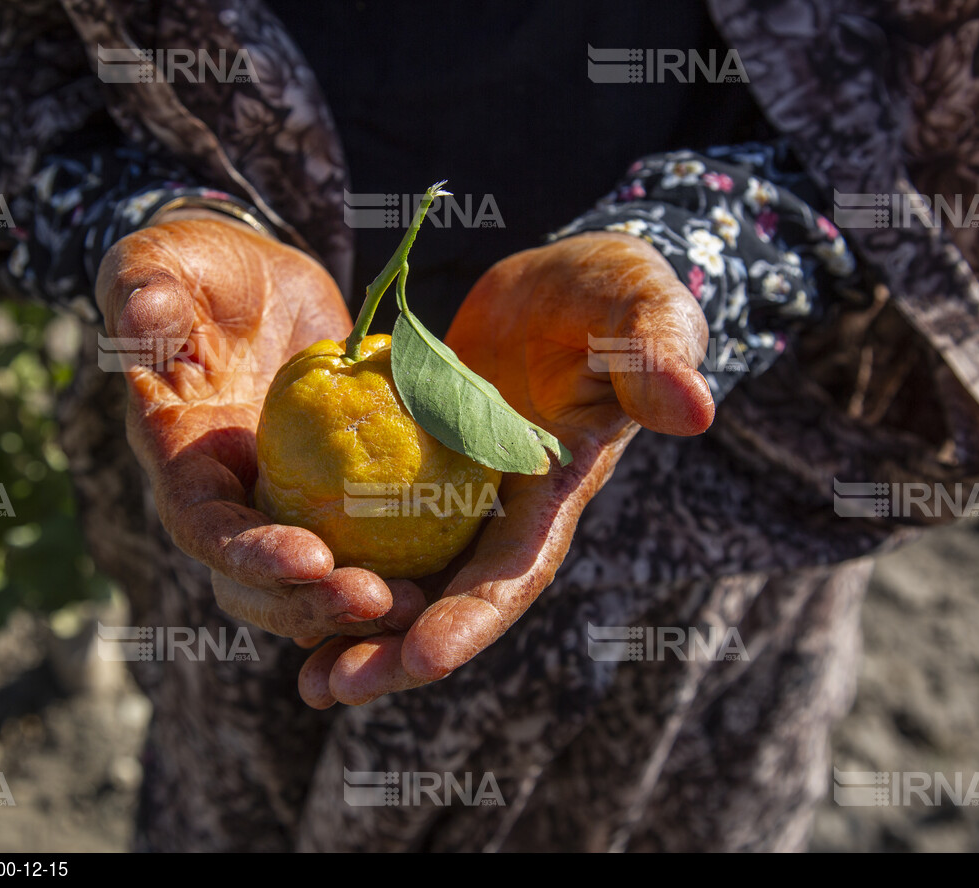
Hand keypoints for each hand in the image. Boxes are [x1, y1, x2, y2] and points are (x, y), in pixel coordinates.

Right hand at [96, 215, 424, 637]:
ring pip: (307, 584)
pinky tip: (445, 577)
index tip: (312, 560)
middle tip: (378, 603)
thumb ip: (145, 288)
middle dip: (309, 604)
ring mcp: (278, 504)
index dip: (250, 555)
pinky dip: (394, 567)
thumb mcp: (166, 261)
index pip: (205, 527)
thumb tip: (144, 312)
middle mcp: (224, 500)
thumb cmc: (201, 268)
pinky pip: (359, 545)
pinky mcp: (328, 498)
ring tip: (419, 607)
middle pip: (255, 584)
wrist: (258, 287)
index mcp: (178, 459)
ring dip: (353, 605)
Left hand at [297, 232, 714, 706]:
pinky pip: (372, 530)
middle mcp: (504, 512)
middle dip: (399, 652)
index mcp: (555, 489)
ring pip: (407, 580)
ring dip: (359, 632)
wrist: (559, 287)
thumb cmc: (609, 293)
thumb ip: (658, 352)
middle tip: (332, 687)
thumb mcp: (639, 306)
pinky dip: (337, 567)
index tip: (423, 661)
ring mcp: (457, 498)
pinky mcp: (416, 473)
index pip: (516, 567)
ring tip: (306, 681)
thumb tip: (693, 410)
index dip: (473, 618)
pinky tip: (285, 594)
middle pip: (450, 598)